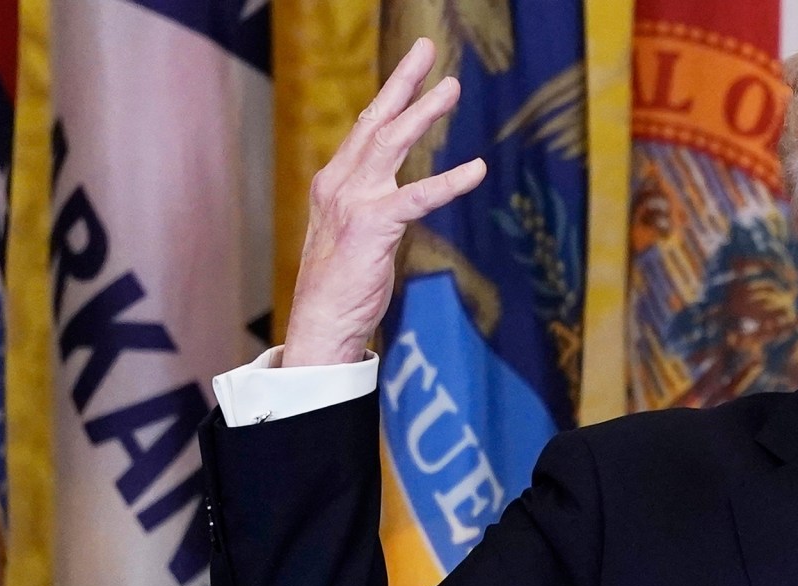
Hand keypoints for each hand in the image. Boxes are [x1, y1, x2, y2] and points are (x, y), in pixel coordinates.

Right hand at [280, 38, 487, 367]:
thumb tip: (395, 198)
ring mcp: (353, 201)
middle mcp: (339, 183)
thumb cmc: (339, 286)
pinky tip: (478, 168)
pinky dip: (450, 181)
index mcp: (334, 183)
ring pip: (392, 143)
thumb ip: (370, 207)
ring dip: (423, 111)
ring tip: (451, 86)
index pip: (365, 130)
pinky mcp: (372, 225)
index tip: (410, 69)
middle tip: (427, 49)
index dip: (389, 96)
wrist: (320, 322)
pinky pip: (418, 196)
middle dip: (403, 82)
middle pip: (375, 121)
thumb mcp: (351, 235)